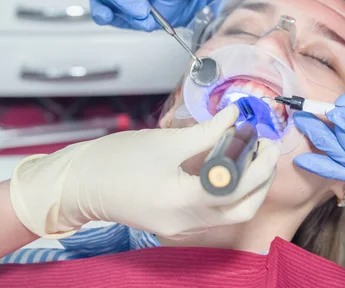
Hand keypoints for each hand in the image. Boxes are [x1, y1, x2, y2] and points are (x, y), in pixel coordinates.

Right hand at [10, 106, 279, 238]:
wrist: (79, 184)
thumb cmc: (117, 160)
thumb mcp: (167, 141)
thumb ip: (208, 131)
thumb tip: (235, 115)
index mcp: (184, 203)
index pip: (240, 188)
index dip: (260, 162)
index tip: (266, 136)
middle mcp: (188, 224)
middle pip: (243, 209)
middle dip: (261, 179)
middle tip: (263, 147)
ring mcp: (182, 228)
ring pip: (231, 213)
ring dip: (247, 184)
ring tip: (248, 151)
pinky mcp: (177, 224)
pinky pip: (214, 211)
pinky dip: (228, 190)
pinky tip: (226, 164)